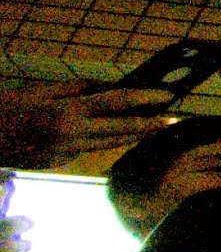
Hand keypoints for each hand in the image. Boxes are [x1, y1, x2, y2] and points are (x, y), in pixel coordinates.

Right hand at [0, 79, 179, 170]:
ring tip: (152, 124)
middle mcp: (70, 137)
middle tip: (174, 120)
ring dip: (129, 134)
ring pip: (106, 143)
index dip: (144, 100)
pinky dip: (92, 139)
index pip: (116, 103)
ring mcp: (64, 154)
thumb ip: (77, 89)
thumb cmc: (6, 108)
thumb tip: (109, 87)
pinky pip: (83, 149)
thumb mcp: (40, 91)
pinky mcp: (58, 164)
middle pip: (120, 130)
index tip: (166, 97)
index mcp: (65, 113)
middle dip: (149, 125)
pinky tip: (92, 132)